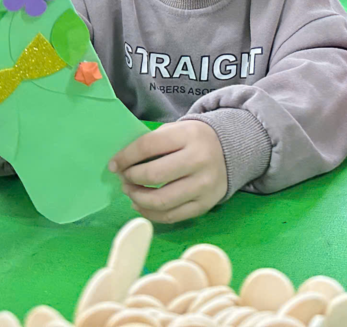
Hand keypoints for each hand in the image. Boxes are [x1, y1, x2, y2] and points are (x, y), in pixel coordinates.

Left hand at [109, 121, 227, 223]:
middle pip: (154, 175)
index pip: (148, 146)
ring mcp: (204, 185)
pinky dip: (151, 213)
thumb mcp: (176, 131)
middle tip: (123, 179)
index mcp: (189, 135)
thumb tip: (121, 164)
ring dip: (138, 199)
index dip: (126, 157)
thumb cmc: (193, 140)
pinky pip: (172, 216)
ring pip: (162, 200)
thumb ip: (151, 144)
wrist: (232, 150)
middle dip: (131, 179)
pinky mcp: (205, 204)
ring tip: (131, 193)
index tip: (113, 165)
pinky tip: (142, 205)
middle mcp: (199, 160)